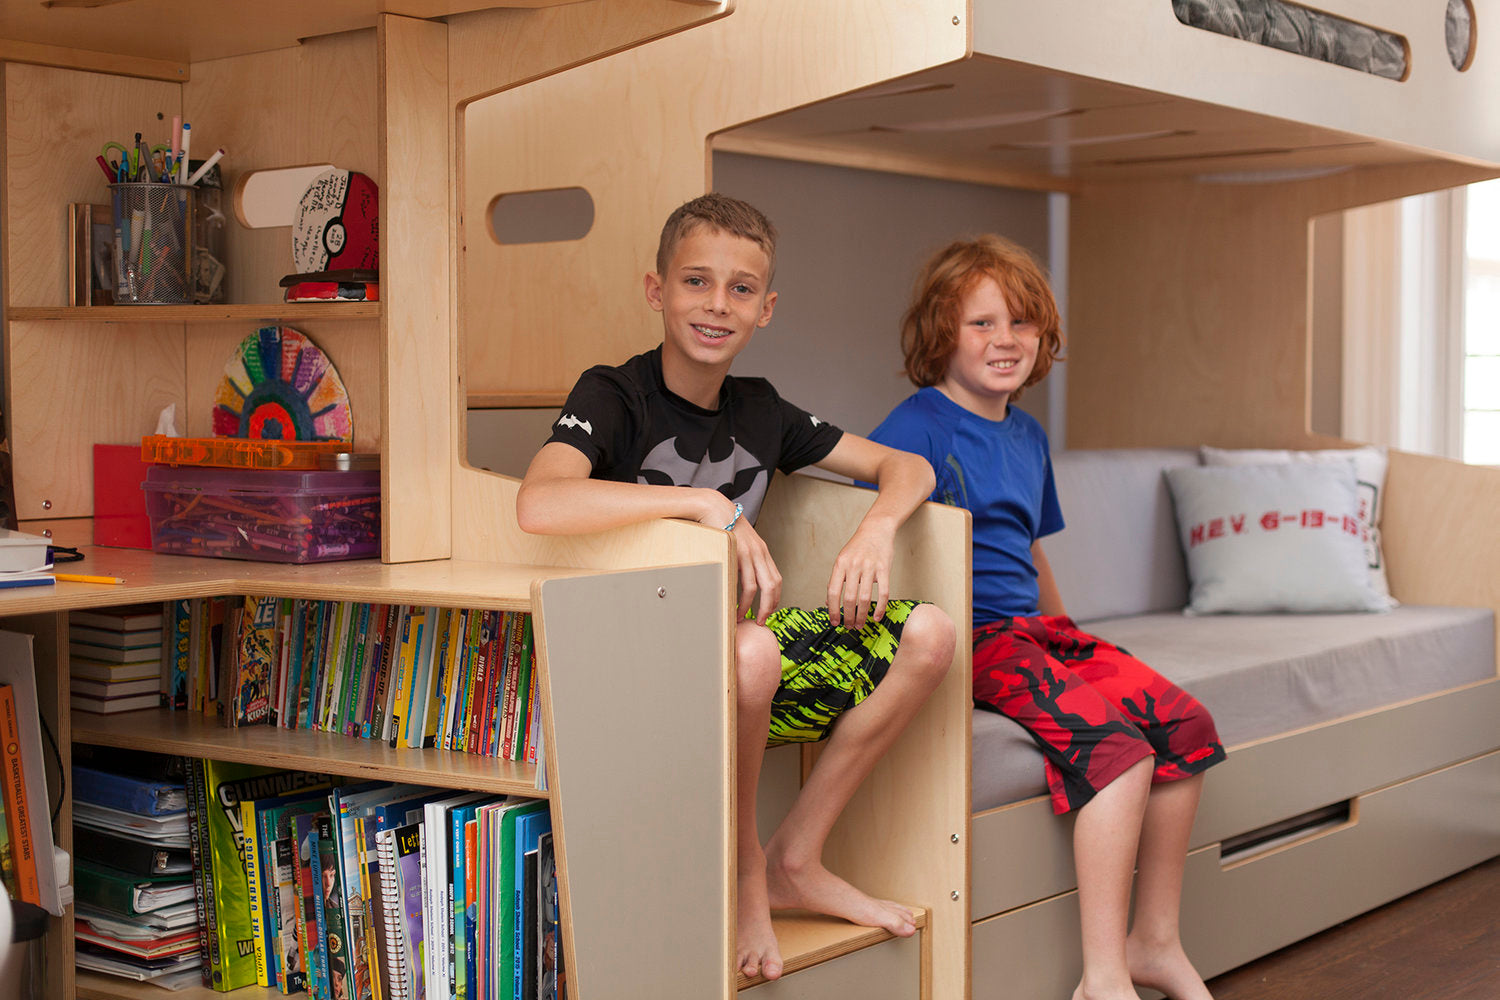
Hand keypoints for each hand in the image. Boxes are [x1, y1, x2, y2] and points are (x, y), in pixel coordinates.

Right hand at [693, 491, 781, 623]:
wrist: (714, 508)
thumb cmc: (722, 525)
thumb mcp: (738, 543)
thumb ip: (742, 558)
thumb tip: (739, 577)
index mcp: (762, 551)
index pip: (776, 579)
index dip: (775, 598)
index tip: (768, 610)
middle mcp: (760, 553)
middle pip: (773, 586)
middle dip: (769, 607)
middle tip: (761, 621)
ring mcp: (751, 554)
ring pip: (760, 587)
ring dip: (754, 606)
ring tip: (744, 617)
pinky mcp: (740, 555)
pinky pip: (746, 582)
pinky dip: (743, 598)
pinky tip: (737, 605)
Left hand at [826, 524, 893, 630]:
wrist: (876, 529)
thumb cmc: (857, 547)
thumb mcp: (842, 559)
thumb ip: (836, 579)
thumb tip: (829, 602)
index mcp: (840, 564)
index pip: (833, 592)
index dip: (832, 610)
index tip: (834, 622)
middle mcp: (854, 566)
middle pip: (849, 598)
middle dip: (848, 617)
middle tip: (849, 627)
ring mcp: (870, 567)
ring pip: (865, 598)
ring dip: (862, 615)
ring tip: (860, 625)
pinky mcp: (884, 569)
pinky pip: (883, 593)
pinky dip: (880, 608)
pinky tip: (877, 617)